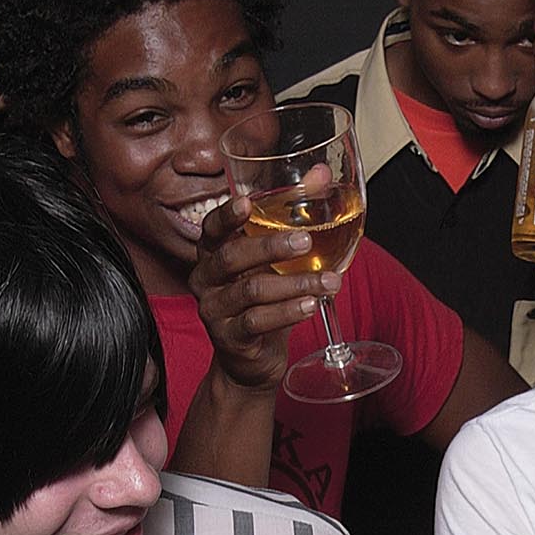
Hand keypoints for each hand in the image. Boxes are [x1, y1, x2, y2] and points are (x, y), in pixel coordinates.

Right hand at [191, 196, 341, 389]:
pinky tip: (312, 306)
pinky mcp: (229, 338)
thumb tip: (320, 174)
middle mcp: (206, 280)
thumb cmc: (263, 302)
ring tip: (327, 282)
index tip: (248, 203)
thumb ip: (294, 216)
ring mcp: (214, 310)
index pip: (212, 228)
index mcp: (213, 254)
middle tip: (304, 240)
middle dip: (270, 247)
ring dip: (294, 284)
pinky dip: (288, 312)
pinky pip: (258, 321)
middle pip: (232, 257)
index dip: (227, 215)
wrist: (251, 360)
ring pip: (251, 290)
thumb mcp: (277, 261)